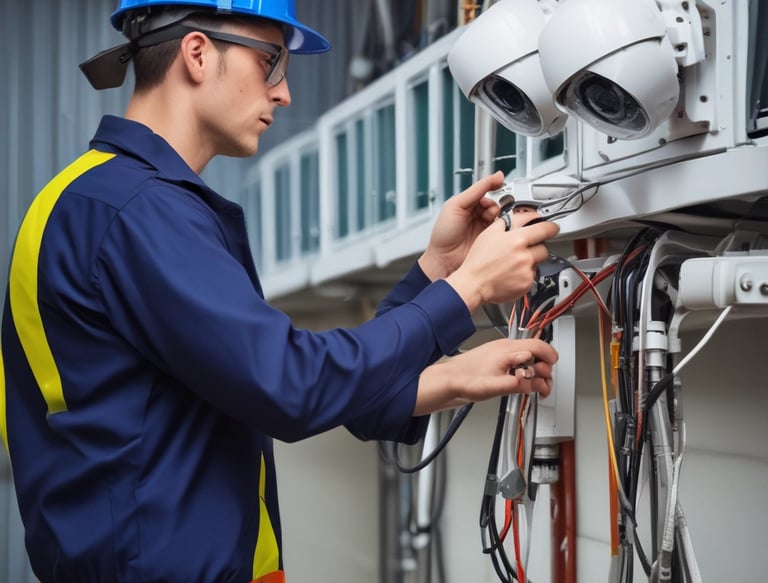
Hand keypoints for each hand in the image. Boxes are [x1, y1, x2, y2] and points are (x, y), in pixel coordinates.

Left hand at [413, 338, 557, 415]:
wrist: (448, 381)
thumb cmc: (466, 380)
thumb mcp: (495, 387)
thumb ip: (518, 383)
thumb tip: (536, 381)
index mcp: (508, 350)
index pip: (539, 346)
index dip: (550, 359)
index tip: (551, 374)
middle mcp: (506, 349)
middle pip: (537, 353)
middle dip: (544, 370)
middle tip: (542, 386)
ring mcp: (502, 354)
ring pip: (528, 359)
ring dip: (536, 373)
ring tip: (535, 389)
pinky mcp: (498, 362)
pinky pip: (519, 363)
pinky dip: (526, 373)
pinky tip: (523, 385)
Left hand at [418, 171, 504, 280]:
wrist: (444, 259)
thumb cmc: (443, 235)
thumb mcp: (457, 205)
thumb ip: (477, 189)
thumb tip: (497, 176)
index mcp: (468, 205)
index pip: (488, 193)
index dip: (493, 192)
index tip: (496, 192)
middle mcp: (478, 216)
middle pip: (497, 204)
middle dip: (496, 207)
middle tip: (489, 213)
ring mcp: (486, 228)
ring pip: (503, 217)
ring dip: (500, 218)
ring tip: (490, 222)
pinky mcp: (492, 241)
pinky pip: (504, 231)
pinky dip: (504, 229)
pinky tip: (497, 230)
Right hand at [444, 214, 559, 310]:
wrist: (474, 284)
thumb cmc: (479, 260)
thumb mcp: (490, 233)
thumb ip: (509, 222)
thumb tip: (524, 217)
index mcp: (517, 240)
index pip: (545, 229)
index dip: (550, 227)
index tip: (552, 227)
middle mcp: (525, 256)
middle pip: (544, 247)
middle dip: (537, 246)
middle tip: (525, 248)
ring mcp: (527, 271)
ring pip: (538, 262)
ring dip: (531, 260)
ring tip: (514, 262)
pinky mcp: (526, 284)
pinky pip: (533, 276)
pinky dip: (525, 274)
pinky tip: (512, 273)